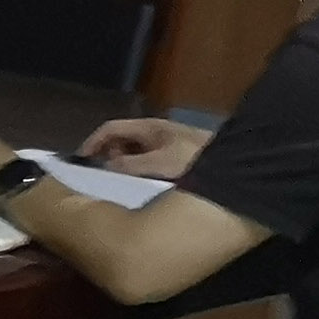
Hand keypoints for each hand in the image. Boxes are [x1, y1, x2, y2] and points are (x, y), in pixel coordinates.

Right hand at [79, 116, 208, 178]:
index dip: (91, 143)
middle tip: (102, 179)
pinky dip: (142, 174)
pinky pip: (152, 165)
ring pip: (138, 154)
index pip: (110, 128)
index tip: (80, 163)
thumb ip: (128, 166)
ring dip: (126, 168)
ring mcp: (171, 146)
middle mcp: (159, 133)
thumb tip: (104, 167)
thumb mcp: (158, 164)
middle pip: (123, 141)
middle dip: (109, 157)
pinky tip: (145, 190)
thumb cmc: (195, 162)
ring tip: (122, 187)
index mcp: (151, 128)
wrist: (239, 170)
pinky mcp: (182, 161)